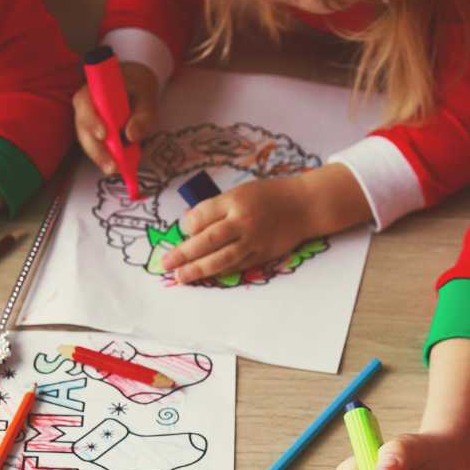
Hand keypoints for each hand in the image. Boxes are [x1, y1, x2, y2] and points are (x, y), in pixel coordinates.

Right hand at [73, 61, 159, 175]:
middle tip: (112, 165)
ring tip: (115, 170)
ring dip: (99, 157)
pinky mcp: (91, 132)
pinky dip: (104, 157)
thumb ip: (142, 115)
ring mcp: (85, 119)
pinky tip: (116, 167)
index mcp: (94, 88)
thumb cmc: (138, 88)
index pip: (85, 103)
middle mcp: (84, 105)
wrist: (134, 84)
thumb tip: (131, 136)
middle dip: (96, 149)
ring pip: (86, 141)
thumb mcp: (147, 97)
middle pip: (83, 128)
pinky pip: (94, 146)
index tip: (104, 135)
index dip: (92, 120)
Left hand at [162, 165, 369, 283]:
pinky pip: (237, 265)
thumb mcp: (240, 192)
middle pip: (207, 240)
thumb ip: (216, 207)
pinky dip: (220, 272)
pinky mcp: (263, 254)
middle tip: (165, 263)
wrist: (304, 205)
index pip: (201, 216)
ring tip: (181, 277)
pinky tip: (206, 277)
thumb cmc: (268, 195)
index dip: (187, 226)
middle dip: (183, 253)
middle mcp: (243, 220)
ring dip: (198, 269)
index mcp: (234, 200)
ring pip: (221, 258)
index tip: (183, 231)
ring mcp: (254, 239)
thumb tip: (188, 224)